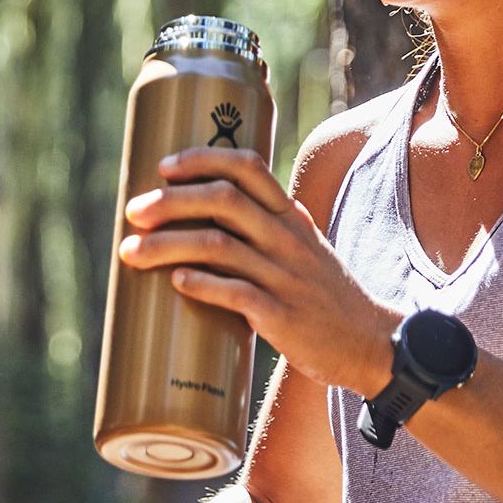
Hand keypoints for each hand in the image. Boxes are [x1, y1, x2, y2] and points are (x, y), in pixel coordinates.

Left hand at [118, 147, 399, 394]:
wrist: (371, 343)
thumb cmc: (323, 296)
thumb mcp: (303, 247)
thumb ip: (263, 228)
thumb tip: (198, 218)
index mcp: (290, 217)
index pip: (248, 167)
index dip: (202, 159)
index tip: (164, 166)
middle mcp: (287, 239)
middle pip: (223, 201)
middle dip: (170, 201)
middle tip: (134, 212)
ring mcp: (285, 277)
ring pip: (218, 246)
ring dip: (167, 245)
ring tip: (132, 252)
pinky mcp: (282, 316)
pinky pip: (236, 293)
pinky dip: (201, 284)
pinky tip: (175, 282)